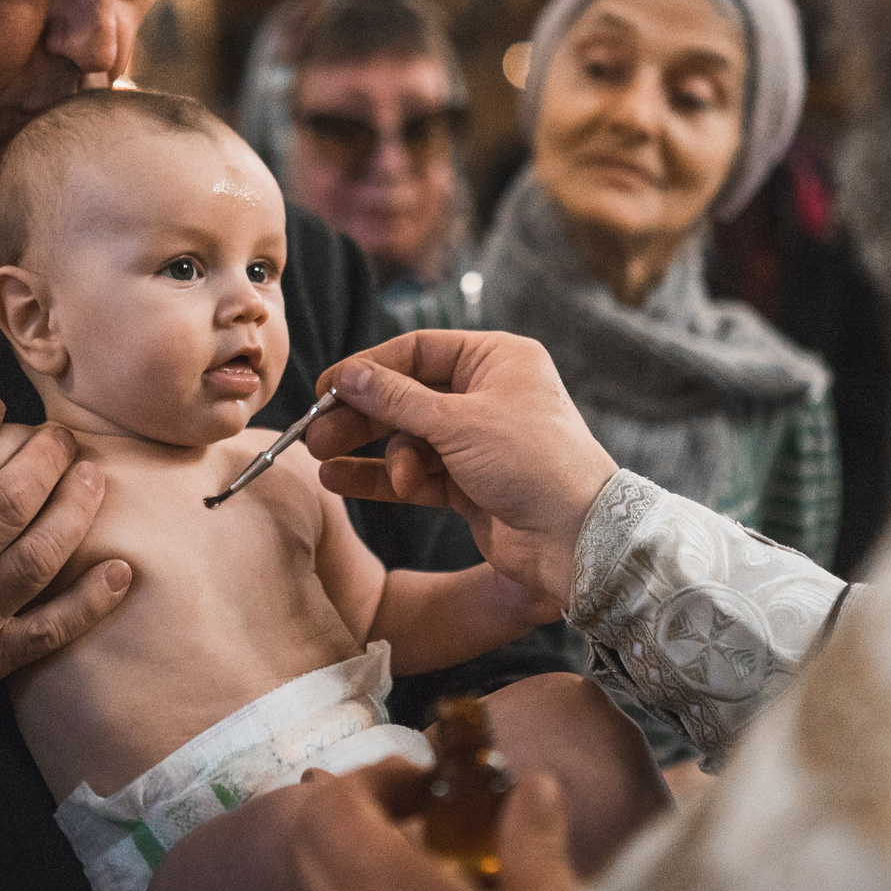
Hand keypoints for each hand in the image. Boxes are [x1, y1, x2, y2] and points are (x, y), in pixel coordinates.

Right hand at [308, 332, 617, 609]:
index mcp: (497, 360)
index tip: (326, 389)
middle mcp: (487, 395)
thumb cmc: (534, 463)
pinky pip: (413, 474)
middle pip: (406, 396)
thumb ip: (396, 399)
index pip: (417, 351)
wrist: (575, 539)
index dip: (368, 368)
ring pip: (407, 438)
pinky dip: (380, 477)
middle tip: (315, 432)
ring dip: (374, 452)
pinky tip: (339, 478)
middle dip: (360, 415)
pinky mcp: (467, 484)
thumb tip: (347, 376)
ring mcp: (476, 442)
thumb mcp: (459, 422)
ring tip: (328, 460)